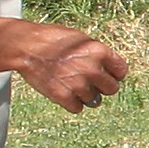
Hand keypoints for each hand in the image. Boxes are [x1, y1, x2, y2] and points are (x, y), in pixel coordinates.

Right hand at [6, 19, 130, 113]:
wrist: (26, 46)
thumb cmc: (52, 39)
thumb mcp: (81, 39)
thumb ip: (98, 54)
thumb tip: (109, 68)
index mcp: (99, 51)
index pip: (121, 71)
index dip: (114, 73)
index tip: (107, 74)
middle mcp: (92, 69)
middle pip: (111, 89)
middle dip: (102, 87)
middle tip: (90, 81)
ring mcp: (78, 84)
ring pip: (94, 101)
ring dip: (85, 95)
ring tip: (72, 84)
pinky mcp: (63, 96)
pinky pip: (78, 108)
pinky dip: (72, 103)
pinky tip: (64, 92)